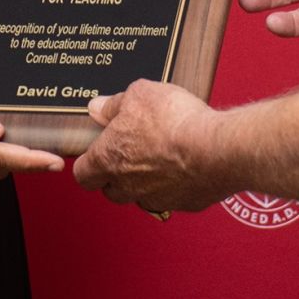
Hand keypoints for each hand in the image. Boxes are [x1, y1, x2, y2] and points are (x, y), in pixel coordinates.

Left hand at [73, 81, 230, 213]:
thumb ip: (114, 104)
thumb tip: (99, 108)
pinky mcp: (184, 203)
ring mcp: (156, 198)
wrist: (216, 148)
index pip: (82, 174)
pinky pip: (172, 195)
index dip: (87, 162)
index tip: (95, 151)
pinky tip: (185, 161)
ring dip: (145, 179)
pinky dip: (175, 182)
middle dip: (115, 173)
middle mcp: (128, 186)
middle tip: (129, 150)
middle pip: (110, 189)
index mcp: (109, 160)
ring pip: (141, 195)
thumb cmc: (175, 122)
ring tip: (161, 153)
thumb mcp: (138, 95)